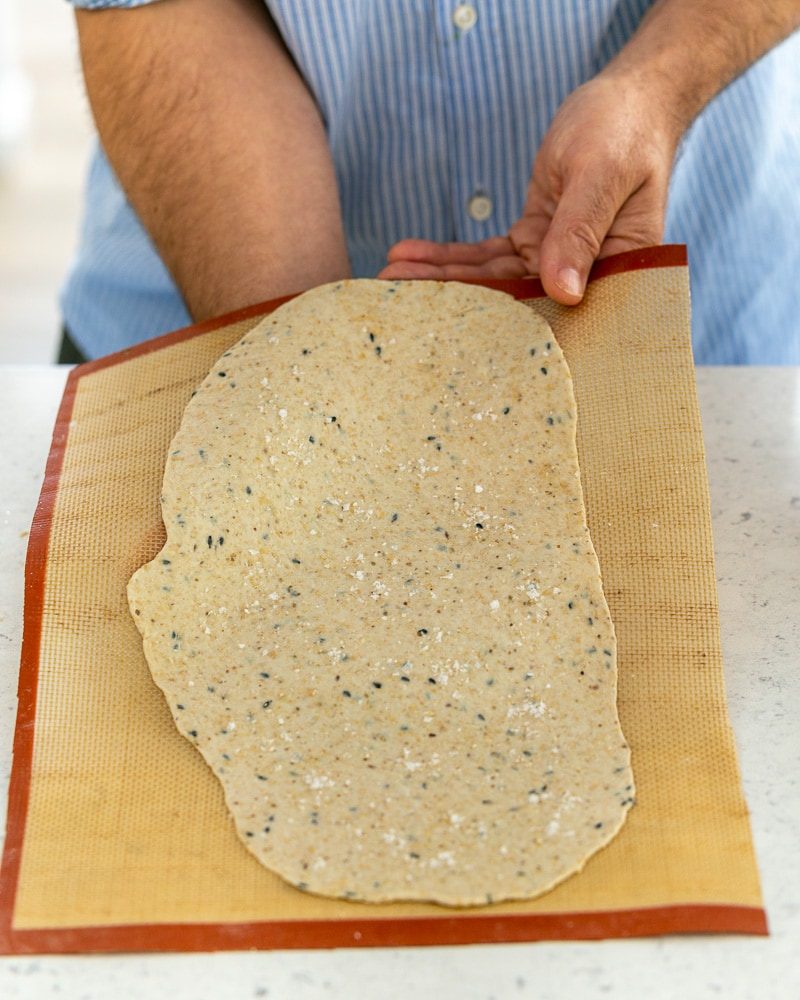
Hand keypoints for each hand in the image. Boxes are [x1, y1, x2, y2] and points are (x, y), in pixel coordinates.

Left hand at [380, 72, 682, 303]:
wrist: (626, 102)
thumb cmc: (624, 131)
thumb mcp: (600, 174)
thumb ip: (578, 231)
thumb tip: (564, 293)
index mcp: (618, 275)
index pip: (559, 314)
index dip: (508, 328)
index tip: (455, 332)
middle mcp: (585, 280)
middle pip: (514, 301)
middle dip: (455, 302)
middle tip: (398, 303)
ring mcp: (555, 263)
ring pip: (491, 280)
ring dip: (440, 277)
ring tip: (389, 277)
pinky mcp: (532, 243)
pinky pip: (486, 256)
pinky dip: (448, 255)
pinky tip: (408, 255)